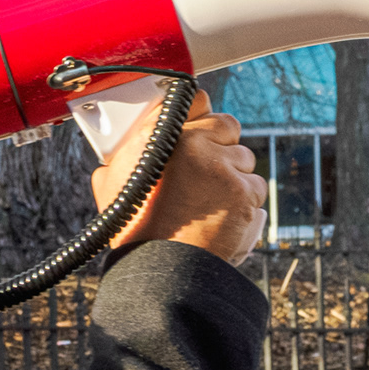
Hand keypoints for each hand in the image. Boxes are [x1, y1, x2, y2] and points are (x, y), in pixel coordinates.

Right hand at [91, 89, 268, 264]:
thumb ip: (125, 154)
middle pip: (228, 126)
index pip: (197, 98)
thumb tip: (124, 141)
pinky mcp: (243, 191)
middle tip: (210, 171)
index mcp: (160, 134)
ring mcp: (222, 167)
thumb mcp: (113, 182)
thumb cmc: (134, 230)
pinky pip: (255, 188)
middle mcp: (193, 143)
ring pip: (245, 159)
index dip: (203, 113)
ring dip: (235, 178)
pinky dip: (246, 204)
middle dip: (223, 146)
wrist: (159, 271)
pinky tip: (224, 220)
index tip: (203, 125)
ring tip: (211, 204)